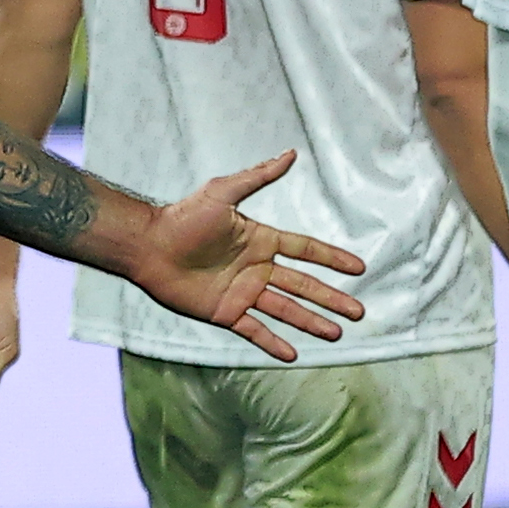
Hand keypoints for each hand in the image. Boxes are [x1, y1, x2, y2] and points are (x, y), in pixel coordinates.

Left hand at [125, 151, 366, 360]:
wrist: (149, 246)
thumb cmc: (183, 217)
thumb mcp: (223, 192)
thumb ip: (258, 176)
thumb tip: (290, 154)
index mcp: (260, 240)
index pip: (305, 250)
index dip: (331, 258)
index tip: (358, 267)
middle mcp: (256, 268)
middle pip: (303, 285)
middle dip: (331, 298)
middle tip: (359, 311)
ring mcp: (242, 292)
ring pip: (286, 310)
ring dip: (311, 322)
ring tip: (337, 333)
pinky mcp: (225, 312)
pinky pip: (255, 330)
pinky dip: (273, 343)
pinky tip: (293, 354)